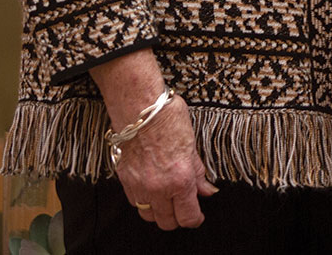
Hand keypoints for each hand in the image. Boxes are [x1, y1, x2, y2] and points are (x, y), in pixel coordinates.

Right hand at [89, 51, 216, 229]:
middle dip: (178, 218)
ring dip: (159, 212)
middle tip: (184, 206)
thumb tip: (207, 190)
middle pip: (167, 222)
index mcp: (180, 179)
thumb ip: (198, 173)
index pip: (188, 216)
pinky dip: (144, 201)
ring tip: (168, 198)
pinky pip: (135, 202)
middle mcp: (158, 188)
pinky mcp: (124, 181)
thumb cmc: (168, 120)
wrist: (139, 109)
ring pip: (148, 216)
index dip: (195, 219)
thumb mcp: (192, 145)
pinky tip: (152, 188)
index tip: (198, 216)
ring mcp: (138, 186)